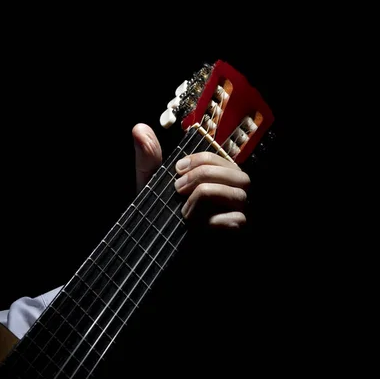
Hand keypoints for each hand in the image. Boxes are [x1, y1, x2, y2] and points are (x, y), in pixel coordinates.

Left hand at [132, 123, 249, 229]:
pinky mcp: (236, 234)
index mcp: (217, 180)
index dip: (201, 159)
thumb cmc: (158, 216)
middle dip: (205, 175)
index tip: (177, 170)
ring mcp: (237, 215)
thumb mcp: (151, 184)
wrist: (154, 249)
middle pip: (239, 174)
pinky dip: (213, 220)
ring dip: (206, 196)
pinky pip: (237, 220)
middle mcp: (232, 195)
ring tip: (184, 210)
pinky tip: (196, 226)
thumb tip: (140, 129)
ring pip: (239, 194)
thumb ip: (149, 157)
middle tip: (179, 188)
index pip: (223, 159)